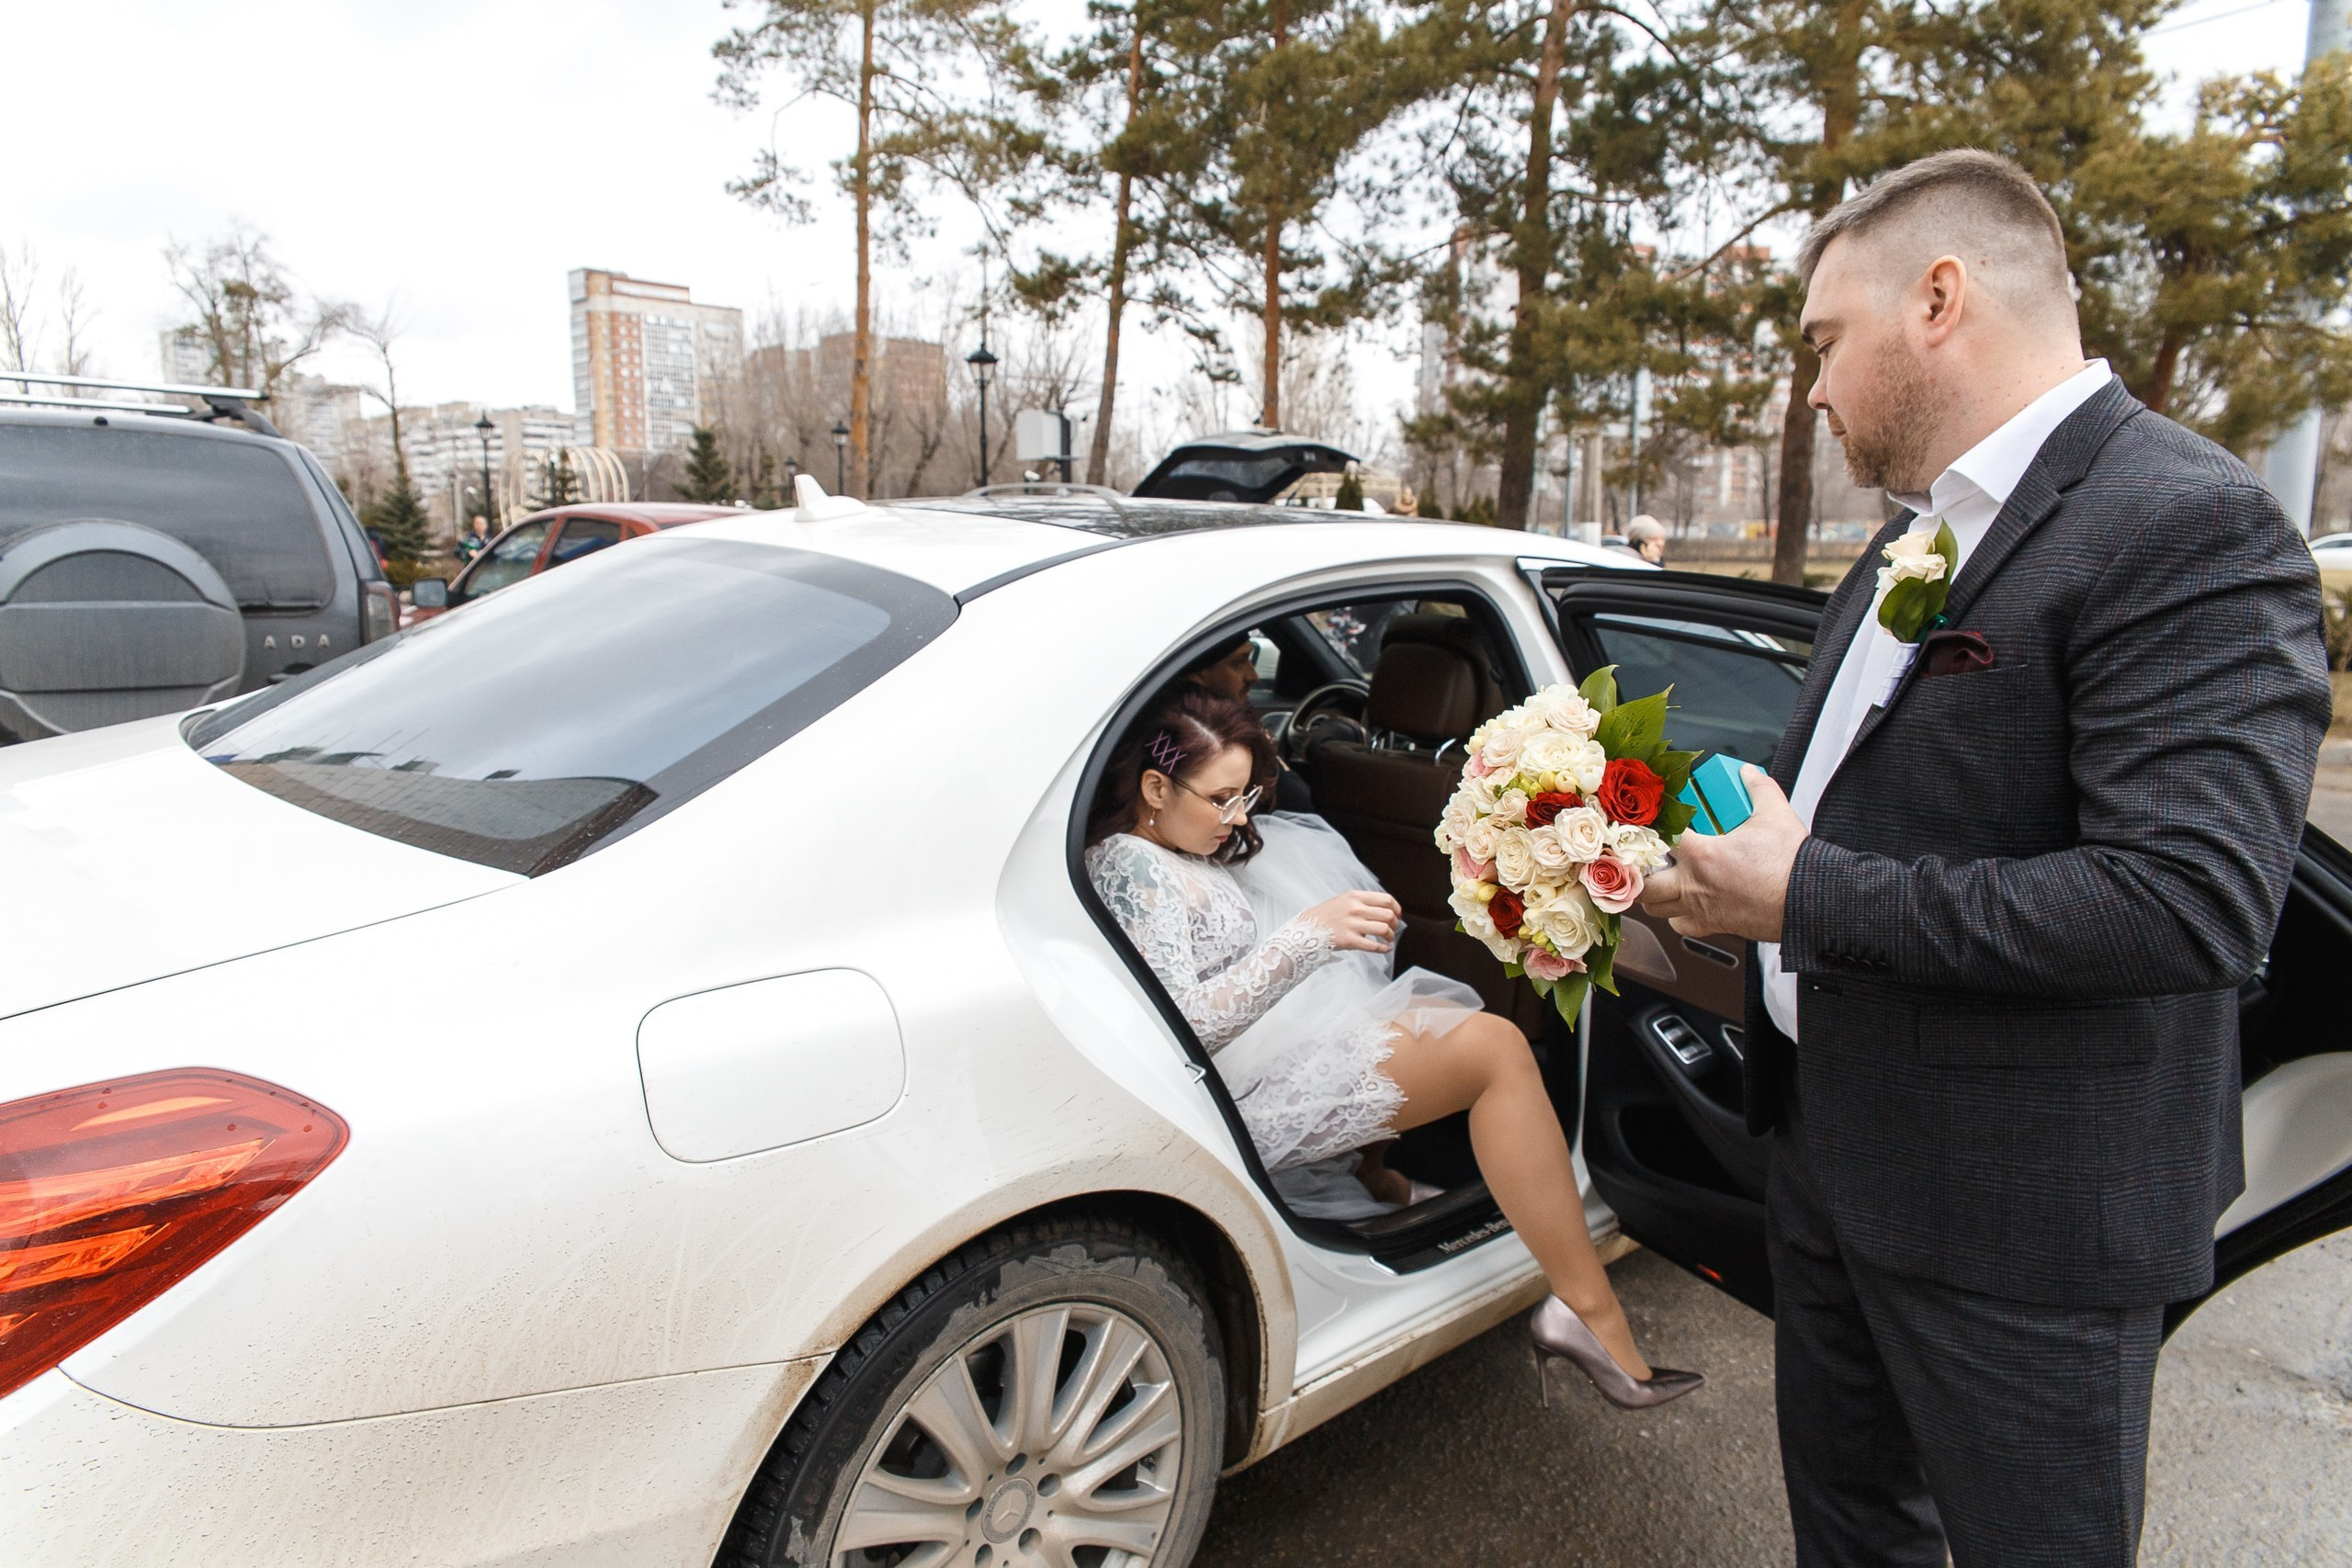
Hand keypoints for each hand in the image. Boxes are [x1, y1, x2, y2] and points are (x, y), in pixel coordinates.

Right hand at [1302, 890, 1401, 951]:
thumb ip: (1363, 902)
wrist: (1307, 929)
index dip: (1397, 908)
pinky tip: (1385, 949)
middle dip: (1395, 924)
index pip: (1386, 899)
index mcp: (1355, 896)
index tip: (1397, 915)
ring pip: (1384, 929)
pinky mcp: (1349, 940)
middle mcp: (1355, 909)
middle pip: (1388, 914)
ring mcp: (1352, 925)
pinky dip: (1383, 949)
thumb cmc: (1327, 915)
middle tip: (1393, 929)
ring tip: (1388, 939)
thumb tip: (1386, 910)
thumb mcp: (1345, 900)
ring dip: (1390, 936)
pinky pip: (1373, 946)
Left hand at [1640, 766, 1805, 941]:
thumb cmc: (1791, 864)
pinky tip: (1685, 903)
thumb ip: (1758, 788)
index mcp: (1703, 855)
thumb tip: (1748, 774)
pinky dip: (1677, 916)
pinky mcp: (1714, 925)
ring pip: (1656, 908)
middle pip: (1644, 882)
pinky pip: (1681, 926)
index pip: (1659, 839)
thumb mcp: (1775, 814)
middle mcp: (1694, 884)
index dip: (1651, 828)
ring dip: (1654, 893)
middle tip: (1646, 858)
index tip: (1652, 822)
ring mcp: (1701, 908)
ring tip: (1661, 878)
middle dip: (1640, 870)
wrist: (1809, 901)